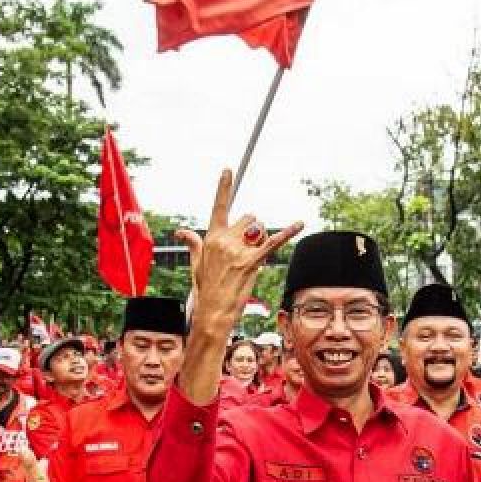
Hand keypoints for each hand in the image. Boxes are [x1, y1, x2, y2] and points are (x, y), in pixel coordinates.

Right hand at [174, 169, 302, 329]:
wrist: (212, 311)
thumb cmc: (206, 288)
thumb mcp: (196, 263)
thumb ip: (192, 243)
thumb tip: (181, 231)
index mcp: (211, 238)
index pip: (219, 206)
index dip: (223, 187)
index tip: (228, 169)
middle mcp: (224, 240)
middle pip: (249, 218)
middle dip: (253, 230)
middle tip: (249, 250)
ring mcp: (237, 251)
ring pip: (260, 230)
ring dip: (262, 240)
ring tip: (254, 259)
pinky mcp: (251, 262)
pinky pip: (273, 242)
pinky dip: (288, 232)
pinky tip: (300, 223)